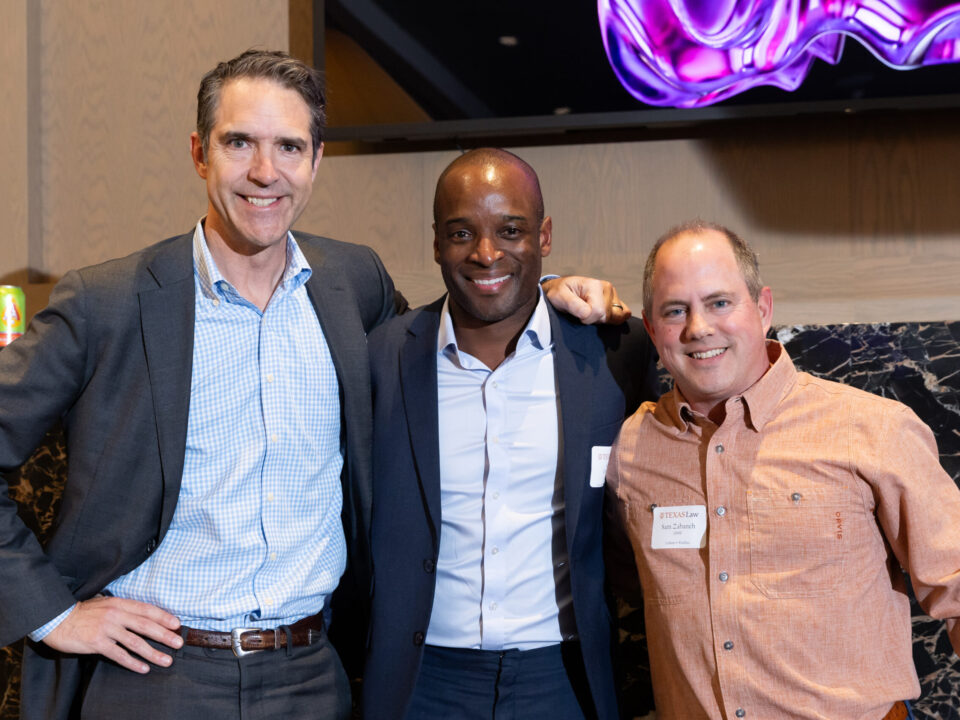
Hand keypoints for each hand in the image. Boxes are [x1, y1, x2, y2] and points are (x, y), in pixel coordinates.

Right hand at [43, 596, 182, 672]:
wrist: (58, 620)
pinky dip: (133, 663)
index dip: (164, 617)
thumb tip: (144, 615)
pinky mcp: (97, 643)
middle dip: (165, 635)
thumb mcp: (106, 603)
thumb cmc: (84, 612)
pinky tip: (143, 668)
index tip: (177, 624)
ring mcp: (107, 629)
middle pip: (146, 626)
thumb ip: (123, 608)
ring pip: (135, 642)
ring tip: (166, 660)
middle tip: (178, 643)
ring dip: (153, 652)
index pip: (147, 610)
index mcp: (120, 603)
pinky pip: (119, 655)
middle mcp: (115, 615)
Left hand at [542, 276, 630, 324]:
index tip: (577, 315)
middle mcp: (607, 288)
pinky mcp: (615, 302)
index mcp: (594, 285)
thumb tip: (587, 313)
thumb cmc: (559, 293)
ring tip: (590, 314)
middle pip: (607, 316)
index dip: (586, 319)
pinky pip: (624, 314)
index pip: (598, 311)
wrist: (562, 290)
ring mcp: (613, 295)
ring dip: (602, 320)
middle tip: (582, 314)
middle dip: (593, 320)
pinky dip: (614, 320)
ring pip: (617, 317)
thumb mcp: (559, 297)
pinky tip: (601, 317)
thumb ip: (573, 305)